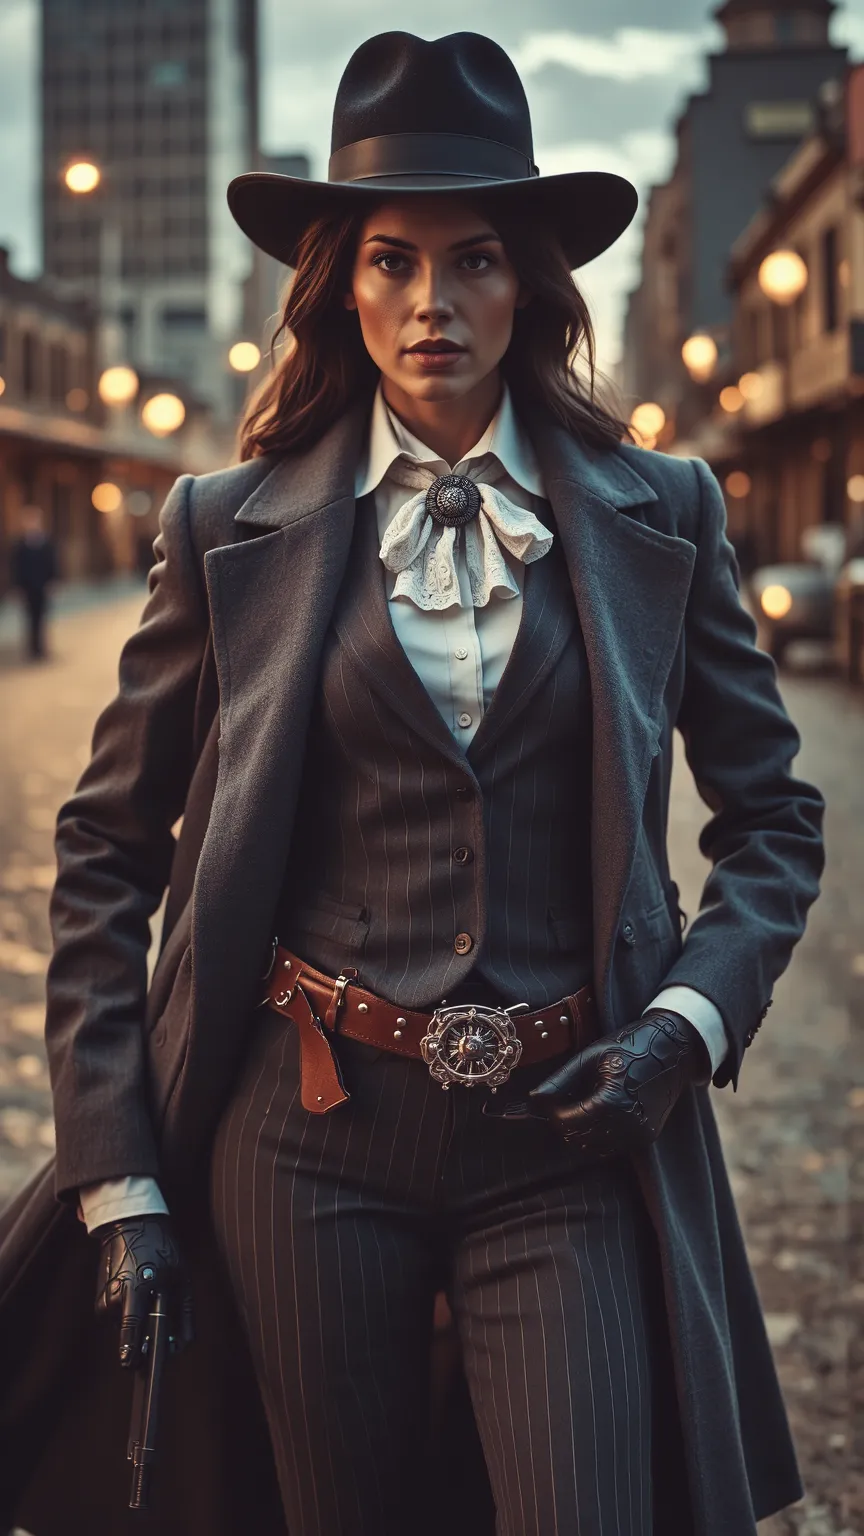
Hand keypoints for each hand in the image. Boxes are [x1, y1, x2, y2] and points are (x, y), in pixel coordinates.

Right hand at [93, 1214, 192, 1367]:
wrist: (129, 1224)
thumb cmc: (160, 1248)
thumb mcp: (180, 1276)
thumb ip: (183, 1313)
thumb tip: (180, 1347)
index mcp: (136, 1288)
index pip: (130, 1329)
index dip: (132, 1351)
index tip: (131, 1364)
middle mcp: (116, 1296)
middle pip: (129, 1334)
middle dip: (141, 1338)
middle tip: (152, 1323)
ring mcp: (105, 1298)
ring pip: (124, 1327)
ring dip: (137, 1321)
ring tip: (146, 1297)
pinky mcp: (99, 1299)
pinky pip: (117, 1318)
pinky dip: (128, 1312)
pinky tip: (136, 1294)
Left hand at [526, 1010, 711, 1159]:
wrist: (673, 1050)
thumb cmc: (629, 1047)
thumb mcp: (591, 1057)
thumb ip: (560, 1080)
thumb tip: (533, 1099)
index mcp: (612, 1102)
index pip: (569, 1123)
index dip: (553, 1114)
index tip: (546, 1101)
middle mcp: (628, 1125)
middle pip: (580, 1139)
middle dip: (565, 1123)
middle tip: (562, 1101)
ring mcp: (639, 1135)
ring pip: (594, 1147)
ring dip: (581, 1131)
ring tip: (582, 1103)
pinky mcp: (646, 1138)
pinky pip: (612, 1146)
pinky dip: (599, 1134)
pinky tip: (599, 1111)